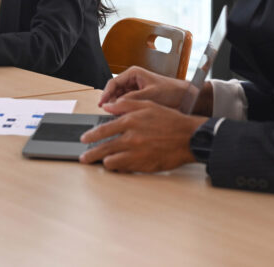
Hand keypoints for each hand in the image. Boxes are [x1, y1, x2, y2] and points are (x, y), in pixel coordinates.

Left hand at [78, 99, 205, 172]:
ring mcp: (137, 154)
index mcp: (130, 122)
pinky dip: (119, 168)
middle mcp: (131, 139)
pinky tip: (117, 166)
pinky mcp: (145, 166)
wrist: (189, 137)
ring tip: (101, 162)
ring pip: (112, 162)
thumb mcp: (147, 105)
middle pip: (103, 149)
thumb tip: (107, 106)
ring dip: (105, 162)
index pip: (103, 130)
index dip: (91, 136)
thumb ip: (125, 105)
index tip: (84, 139)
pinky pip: (126, 169)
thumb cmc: (169, 120)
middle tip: (84, 158)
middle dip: (90, 155)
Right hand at [99, 66, 190, 108]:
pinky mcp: (138, 97)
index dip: (106, 94)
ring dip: (118, 106)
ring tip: (117, 116)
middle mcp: (132, 80)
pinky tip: (125, 116)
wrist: (185, 97)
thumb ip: (132, 99)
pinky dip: (124, 109)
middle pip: (115, 91)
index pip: (113, 83)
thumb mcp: (151, 94)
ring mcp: (135, 89)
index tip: (101, 104)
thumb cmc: (171, 91)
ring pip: (119, 98)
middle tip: (109, 113)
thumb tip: (115, 104)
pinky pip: (127, 103)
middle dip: (111, 102)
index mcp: (133, 73)